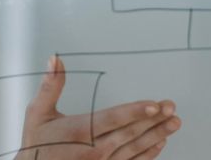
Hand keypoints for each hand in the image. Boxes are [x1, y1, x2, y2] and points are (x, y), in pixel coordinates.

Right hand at [16, 56, 180, 159]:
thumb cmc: (36, 144)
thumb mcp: (38, 113)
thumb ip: (51, 86)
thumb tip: (55, 59)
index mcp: (78, 132)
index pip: (113, 119)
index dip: (135, 112)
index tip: (154, 104)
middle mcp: (93, 151)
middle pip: (129, 133)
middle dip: (154, 119)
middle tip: (171, 107)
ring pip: (135, 149)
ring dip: (157, 134)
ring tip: (174, 122)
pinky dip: (148, 154)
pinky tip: (160, 143)